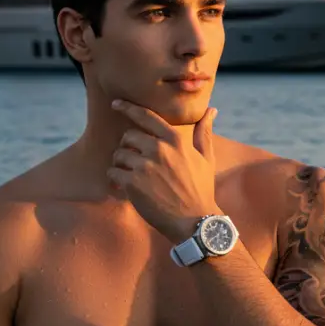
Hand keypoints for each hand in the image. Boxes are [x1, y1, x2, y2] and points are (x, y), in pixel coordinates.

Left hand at [108, 100, 219, 241]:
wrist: (194, 221)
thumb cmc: (200, 189)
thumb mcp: (206, 158)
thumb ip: (204, 132)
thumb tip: (211, 110)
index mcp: (175, 140)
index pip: (146, 116)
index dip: (128, 108)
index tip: (115, 103)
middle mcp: (158, 149)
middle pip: (128, 135)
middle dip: (128, 147)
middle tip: (135, 161)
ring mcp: (144, 166)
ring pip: (119, 154)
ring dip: (121, 164)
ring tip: (130, 176)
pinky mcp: (133, 183)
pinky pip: (113, 172)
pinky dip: (115, 179)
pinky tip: (123, 186)